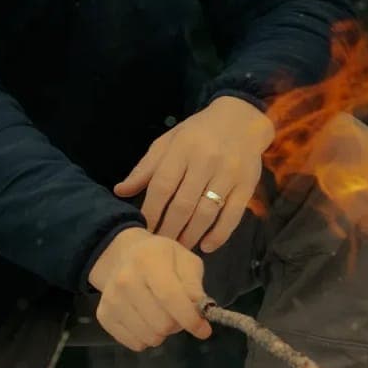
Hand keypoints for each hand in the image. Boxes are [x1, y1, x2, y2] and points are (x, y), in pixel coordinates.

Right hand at [86, 228, 213, 350]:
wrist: (122, 257)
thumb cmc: (161, 258)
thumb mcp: (185, 260)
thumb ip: (194, 284)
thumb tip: (200, 310)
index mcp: (148, 260)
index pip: (170, 297)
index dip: (190, 318)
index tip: (204, 330)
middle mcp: (124, 280)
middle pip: (161, 323)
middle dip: (177, 324)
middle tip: (178, 314)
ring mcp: (111, 299)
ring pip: (149, 337)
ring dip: (162, 332)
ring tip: (161, 315)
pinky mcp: (104, 316)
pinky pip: (135, 343)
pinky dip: (146, 338)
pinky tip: (146, 320)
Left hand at [115, 96, 274, 251]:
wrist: (242, 119)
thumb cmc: (198, 133)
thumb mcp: (169, 142)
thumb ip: (146, 168)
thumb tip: (120, 191)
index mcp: (182, 148)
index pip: (162, 186)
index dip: (151, 211)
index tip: (142, 230)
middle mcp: (206, 160)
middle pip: (183, 204)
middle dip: (168, 229)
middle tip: (159, 246)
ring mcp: (229, 173)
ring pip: (206, 212)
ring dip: (190, 235)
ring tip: (178, 248)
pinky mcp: (247, 185)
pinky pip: (232, 215)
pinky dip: (219, 234)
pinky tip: (206, 246)